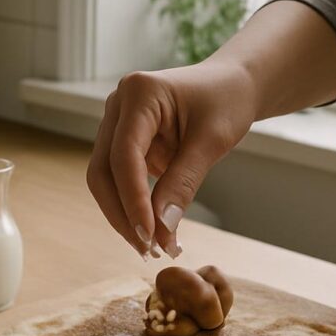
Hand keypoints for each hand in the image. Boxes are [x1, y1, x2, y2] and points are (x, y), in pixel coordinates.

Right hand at [87, 60, 256, 257]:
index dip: (133, 199)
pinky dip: (133, 206)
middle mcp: (117, 105)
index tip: (149, 236)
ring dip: (123, 215)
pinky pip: (118, 180)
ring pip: (104, 179)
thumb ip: (183, 182)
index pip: (124, 155)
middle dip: (122, 213)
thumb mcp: (212, 141)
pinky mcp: (122, 141)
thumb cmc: (227, 101)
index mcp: (138, 93)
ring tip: (151, 247)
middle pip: (102, 170)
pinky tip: (153, 230)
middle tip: (148, 250)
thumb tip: (161, 230)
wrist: (233, 85)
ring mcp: (115, 123)